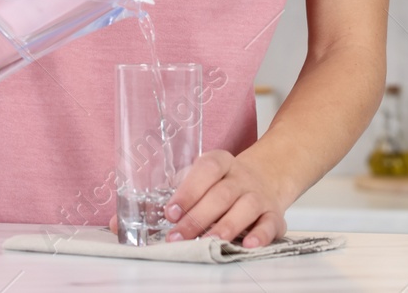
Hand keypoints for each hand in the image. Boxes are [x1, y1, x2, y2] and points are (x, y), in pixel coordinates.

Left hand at [163, 149, 287, 246]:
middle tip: (179, 237)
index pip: (206, 170)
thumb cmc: (223, 183)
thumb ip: (176, 193)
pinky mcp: (274, 214)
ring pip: (246, 206)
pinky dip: (261, 234)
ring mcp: (259, 195)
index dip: (188, 191)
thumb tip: (134, 217)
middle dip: (198, 217)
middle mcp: (241, 177)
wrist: (266, 178)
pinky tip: (249, 244)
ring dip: (228, 225)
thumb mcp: (202, 179)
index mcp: (221, 162)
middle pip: (222, 194)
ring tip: (210, 241)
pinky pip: (270, 223)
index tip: (171, 212)